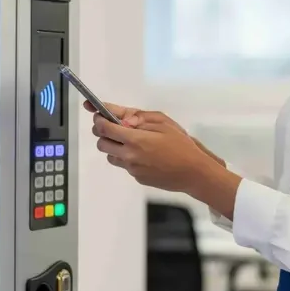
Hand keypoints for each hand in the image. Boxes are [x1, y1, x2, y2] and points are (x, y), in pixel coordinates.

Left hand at [83, 101, 224, 166]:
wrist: (193, 172)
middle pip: (101, 143)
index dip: (98, 118)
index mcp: (134, 140)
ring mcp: (131, 169)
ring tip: (132, 141)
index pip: (104, 128)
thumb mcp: (162, 122)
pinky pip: (124, 165)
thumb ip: (138, 117)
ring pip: (110, 155)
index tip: (97, 113)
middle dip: (104, 132)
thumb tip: (119, 116)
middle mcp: (128, 156)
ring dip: (114, 146)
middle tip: (114, 126)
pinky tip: (145, 154)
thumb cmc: (181, 144)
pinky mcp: (137, 177)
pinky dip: (127, 157)